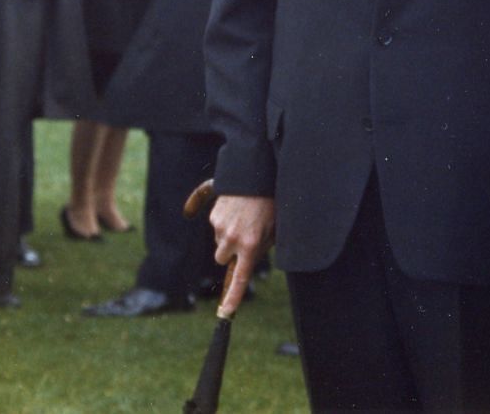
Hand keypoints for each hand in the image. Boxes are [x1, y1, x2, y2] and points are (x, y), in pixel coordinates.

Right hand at [208, 194, 275, 317]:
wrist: (258, 175)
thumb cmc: (272, 203)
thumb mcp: (275, 229)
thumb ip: (262, 247)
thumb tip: (252, 257)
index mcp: (250, 246)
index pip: (239, 278)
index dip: (233, 297)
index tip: (226, 313)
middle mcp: (232, 240)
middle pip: (222, 259)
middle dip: (230, 253)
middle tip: (245, 237)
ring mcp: (220, 227)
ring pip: (219, 243)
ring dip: (228, 237)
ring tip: (245, 218)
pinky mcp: (214, 215)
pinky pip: (217, 226)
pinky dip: (225, 222)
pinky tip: (238, 209)